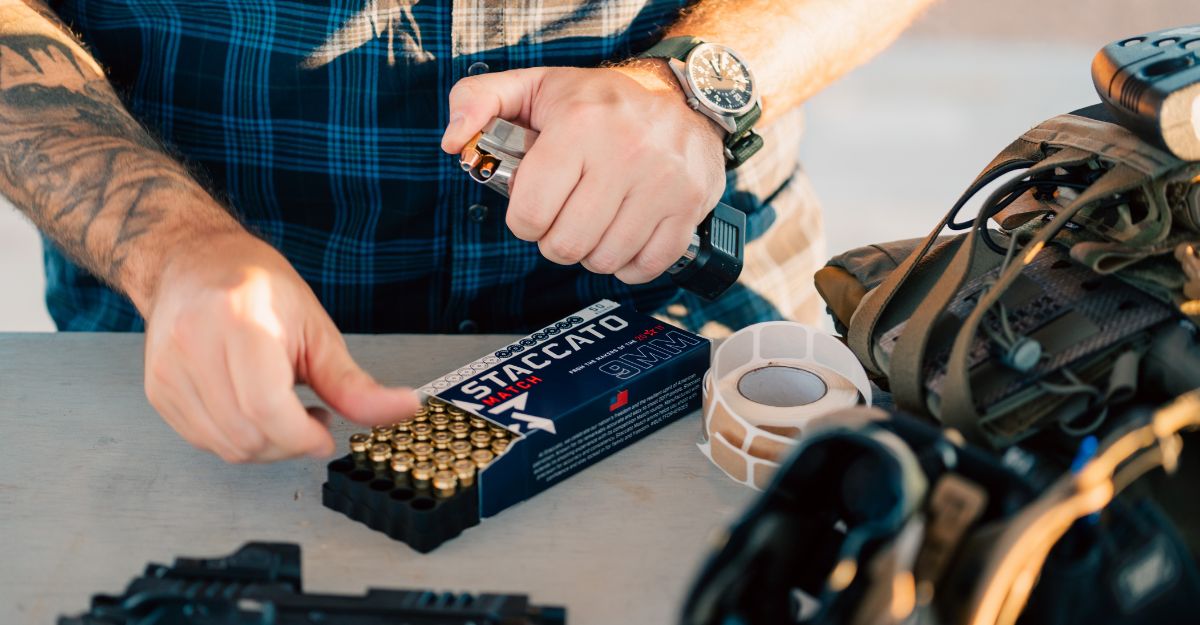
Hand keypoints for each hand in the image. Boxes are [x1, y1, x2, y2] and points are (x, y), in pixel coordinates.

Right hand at [142, 232, 419, 462]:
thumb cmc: (256, 287)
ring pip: (224, 446)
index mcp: (238, 321)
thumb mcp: (316, 330)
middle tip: (312, 420)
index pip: (265, 408)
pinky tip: (253, 412)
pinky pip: (204, 440)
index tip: (325, 434)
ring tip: (284, 412)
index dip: (301, 437)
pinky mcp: (158, 390)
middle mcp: (195, 345)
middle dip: (289, 444)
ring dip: (265, 445)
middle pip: (246, 435)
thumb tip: (404, 408)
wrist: (194, 262)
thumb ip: (355, 384)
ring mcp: (169, 370)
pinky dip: (237, 438)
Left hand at [441, 61, 726, 283]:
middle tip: (564, 219)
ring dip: (591, 253)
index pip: (531, 213)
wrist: (681, 96)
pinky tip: (624, 236)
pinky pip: (647, 266)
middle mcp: (625, 153)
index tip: (534, 208)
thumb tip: (454, 142)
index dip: (524, 221)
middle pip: (567, 245)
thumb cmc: (599, 101)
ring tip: (595, 224)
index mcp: (579, 125)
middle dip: (555, 241)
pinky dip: (629, 264)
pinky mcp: (689, 206)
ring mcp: (663, 182)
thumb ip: (477, 100)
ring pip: (605, 260)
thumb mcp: (534, 86)